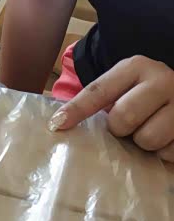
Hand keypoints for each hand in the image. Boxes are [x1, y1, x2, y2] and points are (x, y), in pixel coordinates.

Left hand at [48, 56, 173, 161]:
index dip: (77, 109)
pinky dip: (164, 153)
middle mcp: (162, 79)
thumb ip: (96, 100)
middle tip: (127, 127)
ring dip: (143, 143)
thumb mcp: (122, 87)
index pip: (99, 90)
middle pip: (123, 118)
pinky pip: (169, 153)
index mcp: (136, 67)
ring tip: (148, 132)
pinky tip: (167, 139)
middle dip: (120, 129)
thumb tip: (58, 123)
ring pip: (148, 138)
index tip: (57, 125)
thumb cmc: (144, 95)